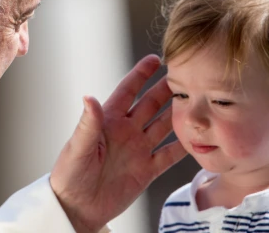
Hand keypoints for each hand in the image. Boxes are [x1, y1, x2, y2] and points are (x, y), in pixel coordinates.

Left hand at [50, 54, 186, 232]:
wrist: (76, 208)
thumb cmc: (70, 175)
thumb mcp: (78, 148)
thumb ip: (88, 124)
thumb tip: (89, 97)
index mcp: (108, 121)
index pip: (128, 91)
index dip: (140, 75)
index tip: (155, 59)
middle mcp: (126, 131)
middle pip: (151, 105)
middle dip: (167, 90)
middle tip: (187, 76)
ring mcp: (138, 150)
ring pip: (163, 126)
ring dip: (178, 114)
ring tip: (197, 101)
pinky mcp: (146, 171)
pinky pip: (169, 155)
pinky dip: (183, 147)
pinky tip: (198, 137)